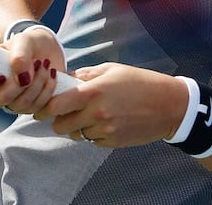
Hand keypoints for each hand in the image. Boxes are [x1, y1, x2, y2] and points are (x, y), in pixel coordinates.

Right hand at [0, 27, 65, 114]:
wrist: (48, 51)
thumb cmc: (29, 44)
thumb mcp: (24, 40)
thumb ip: (20, 54)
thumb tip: (21, 77)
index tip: (0, 74)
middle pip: (0, 99)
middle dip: (22, 82)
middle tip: (35, 63)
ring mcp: (11, 102)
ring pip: (21, 105)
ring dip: (38, 83)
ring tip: (45, 65)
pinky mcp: (29, 107)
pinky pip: (38, 109)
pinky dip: (48, 90)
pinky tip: (51, 76)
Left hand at [34, 63, 187, 147]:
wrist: (169, 106)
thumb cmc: (140, 82)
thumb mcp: (112, 70)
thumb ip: (85, 75)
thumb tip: (63, 79)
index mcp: (94, 92)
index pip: (56, 105)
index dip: (45, 107)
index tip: (42, 106)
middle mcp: (97, 113)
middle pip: (60, 125)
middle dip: (58, 120)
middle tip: (65, 112)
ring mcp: (105, 130)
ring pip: (76, 134)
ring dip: (76, 127)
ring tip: (88, 115)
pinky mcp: (112, 142)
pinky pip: (92, 140)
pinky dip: (92, 133)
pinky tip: (104, 122)